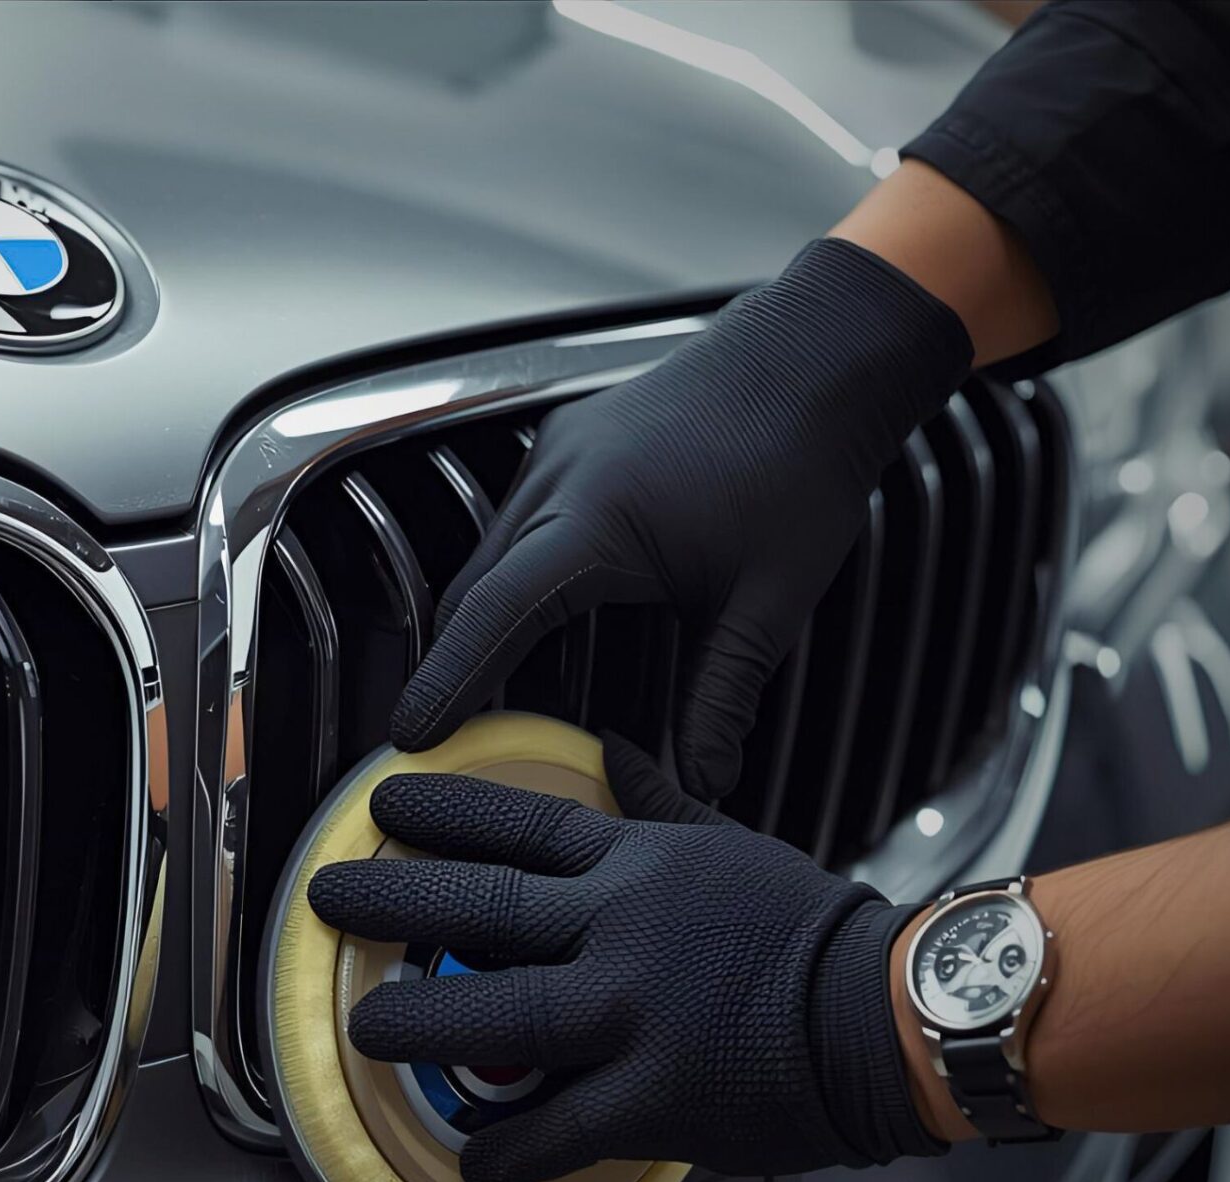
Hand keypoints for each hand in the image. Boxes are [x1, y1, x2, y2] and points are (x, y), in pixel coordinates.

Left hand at [309, 736, 941, 1181]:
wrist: (891, 1012)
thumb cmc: (815, 931)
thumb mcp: (730, 843)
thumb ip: (659, 802)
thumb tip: (614, 747)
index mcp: (637, 865)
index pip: (518, 823)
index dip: (440, 812)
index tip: (381, 805)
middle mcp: (619, 929)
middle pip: (481, 906)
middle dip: (392, 901)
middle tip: (327, 898)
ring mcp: (632, 1014)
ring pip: (498, 1016)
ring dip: (419, 1024)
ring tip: (363, 1029)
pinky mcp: (655, 1097)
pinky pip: (561, 1128)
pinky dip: (510, 1149)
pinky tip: (474, 1162)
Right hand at [388, 239, 971, 799]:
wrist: (818, 351)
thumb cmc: (799, 458)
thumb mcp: (768, 598)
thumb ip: (722, 695)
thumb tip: (699, 782)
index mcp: (596, 516)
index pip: (496, 613)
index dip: (449, 680)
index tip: (411, 732)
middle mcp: (557, 478)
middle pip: (474, 592)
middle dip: (457, 668)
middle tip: (457, 741)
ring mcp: (557, 454)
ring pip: (490, 559)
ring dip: (490, 628)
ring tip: (507, 703)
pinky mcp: (570, 444)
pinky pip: (517, 526)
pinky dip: (518, 585)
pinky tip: (551, 628)